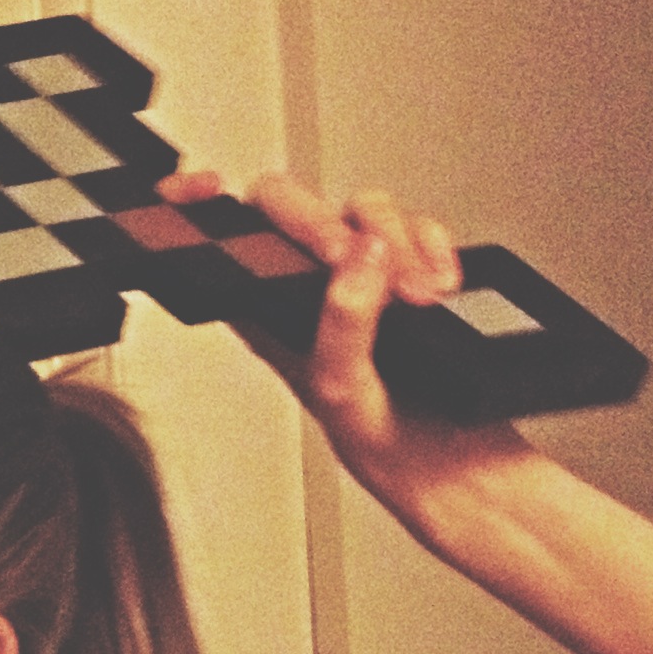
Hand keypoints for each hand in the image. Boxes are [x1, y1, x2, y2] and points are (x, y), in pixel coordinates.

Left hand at [156, 168, 526, 526]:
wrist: (455, 464)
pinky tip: (439, 283)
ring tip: (417, 294)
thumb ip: (343, 321)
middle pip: (293, 209)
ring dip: (395, 238)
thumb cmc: (383, 443)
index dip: (197, 208)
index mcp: (266, 313)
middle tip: (352, 257)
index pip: (218, 247)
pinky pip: (419, 227)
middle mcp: (309, 288)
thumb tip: (360, 258)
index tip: (204, 189)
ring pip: (363, 210)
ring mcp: (363, 276)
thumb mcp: (342, 391)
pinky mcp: (412, 272)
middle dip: (323, 224)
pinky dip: (433, 244)